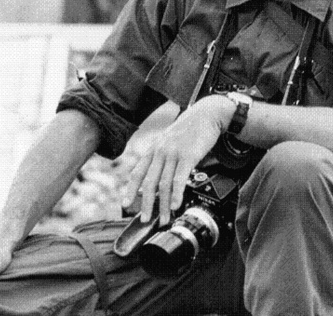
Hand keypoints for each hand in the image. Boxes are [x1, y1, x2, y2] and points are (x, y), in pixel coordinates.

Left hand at [122, 95, 233, 225]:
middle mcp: (160, 151)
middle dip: (146, 204)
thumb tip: (159, 176)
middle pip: (149, 183)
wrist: (206, 114)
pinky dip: (176, 194)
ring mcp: (173, 153)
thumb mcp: (170, 140)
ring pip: (164, 184)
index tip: (126, 205)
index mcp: (154, 149)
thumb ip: (162, 156)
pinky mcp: (188, 156)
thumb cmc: (190, 129)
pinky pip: (179, 178)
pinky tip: (176, 204)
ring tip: (164, 218)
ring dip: (163, 205)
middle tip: (145, 220)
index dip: (130, 190)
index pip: (137, 172)